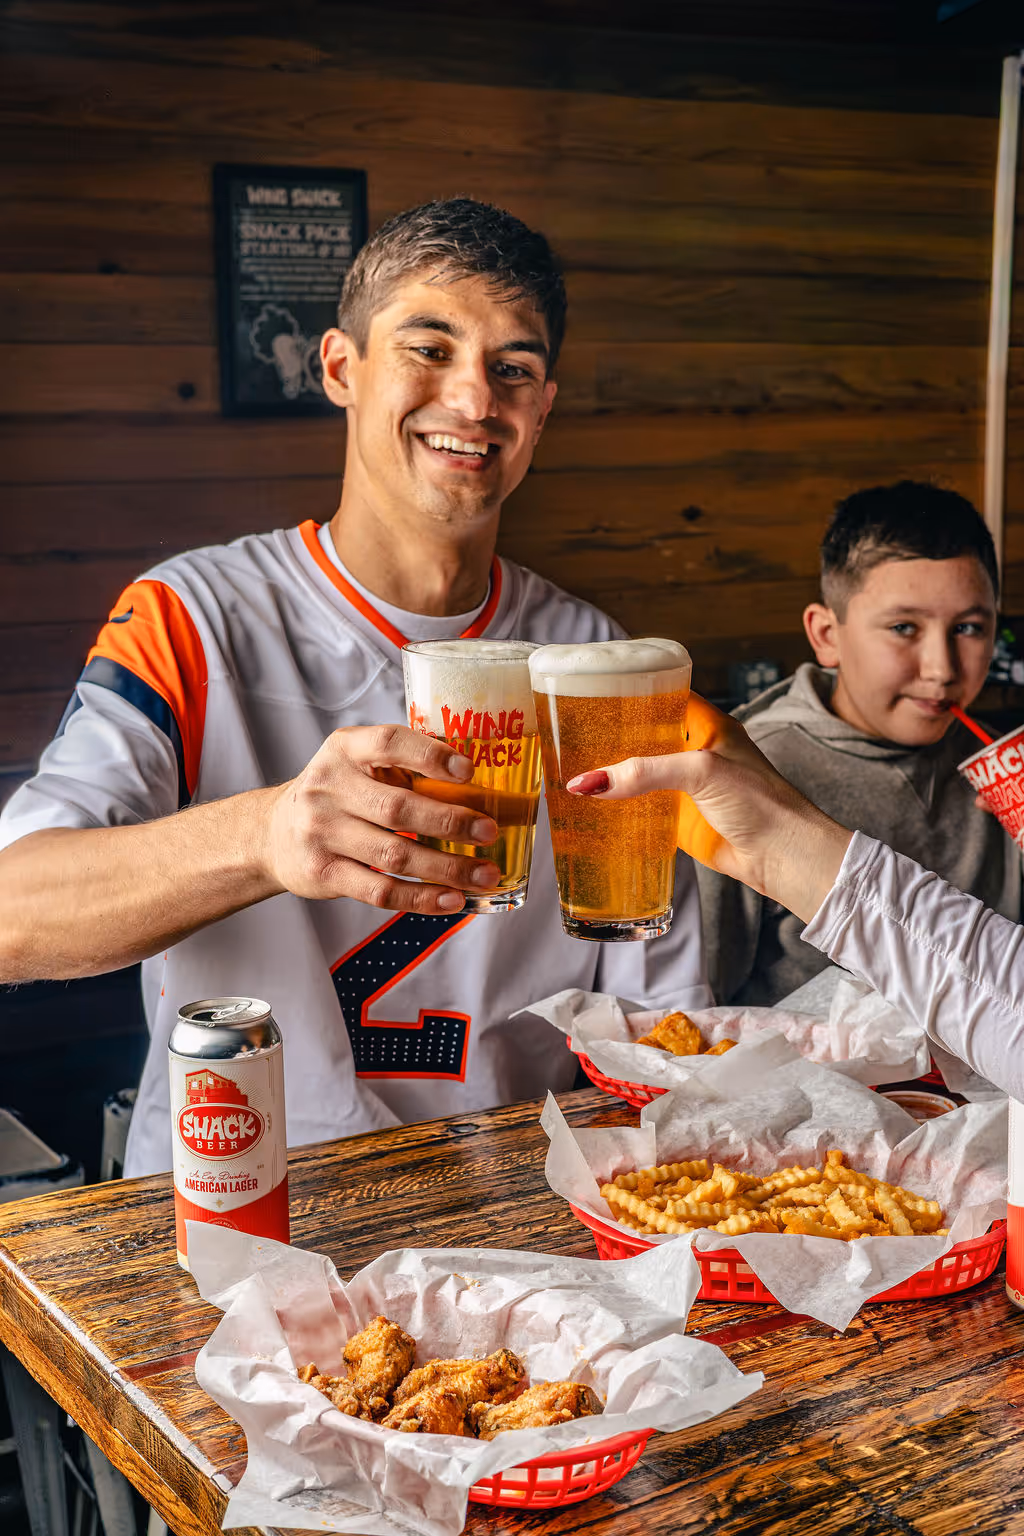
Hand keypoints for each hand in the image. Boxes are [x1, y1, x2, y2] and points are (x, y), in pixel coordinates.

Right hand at [264, 724, 499, 912]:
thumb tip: (476, 786)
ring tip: (484, 874)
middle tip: (489, 831)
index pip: (389, 743)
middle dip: (451, 822)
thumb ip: (402, 766)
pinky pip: (380, 890)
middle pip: (398, 808)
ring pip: (394, 854)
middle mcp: (328, 788)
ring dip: (447, 868)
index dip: (431, 755)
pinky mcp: (323, 873)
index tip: (468, 771)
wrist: (272, 833)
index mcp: (344, 749)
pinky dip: (421, 898)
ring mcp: (322, 833)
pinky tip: (451, 900)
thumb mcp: (356, 764)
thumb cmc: (336, 794)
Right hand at [566, 693, 853, 922]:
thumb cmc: (761, 802)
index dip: (629, 693)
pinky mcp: (679, 820)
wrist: (783, 855)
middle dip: (610, 737)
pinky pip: (642, 810)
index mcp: (706, 725)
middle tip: (568, 733)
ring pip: (640, 774)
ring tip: (567, 766)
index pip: (661, 697)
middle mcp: (693, 751)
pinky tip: (590, 807)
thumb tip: (591, 783)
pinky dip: (618, 808)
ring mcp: (685, 787)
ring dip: (612, 775)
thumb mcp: (701, 772)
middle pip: (643, 737)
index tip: (591, 691)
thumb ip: (646, 772)